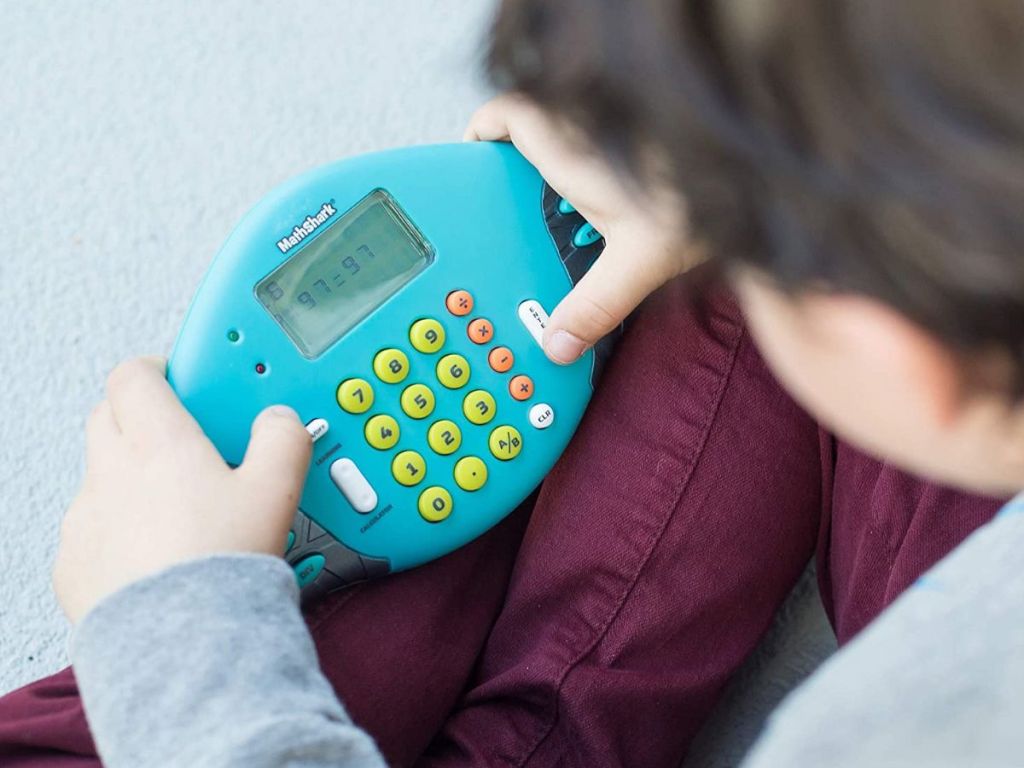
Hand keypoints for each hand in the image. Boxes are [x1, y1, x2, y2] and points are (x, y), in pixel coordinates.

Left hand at [53, 357, 311, 623]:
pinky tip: (157, 552)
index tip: (182, 378)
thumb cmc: (223, 564)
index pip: (135, 377)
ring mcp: (87, 520)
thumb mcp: (276, 492)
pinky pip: (92, 531)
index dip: (158, 369)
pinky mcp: (74, 565)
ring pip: (101, 476)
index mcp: (159, 443)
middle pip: (109, 417)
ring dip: (131, 476)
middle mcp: (112, 473)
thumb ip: (282, 441)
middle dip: (142, 416)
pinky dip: (119, 530)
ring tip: (180, 506)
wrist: (182, 642)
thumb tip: (281, 420)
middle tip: (186, 436)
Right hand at [465, 94, 700, 362]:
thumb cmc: (706, 195)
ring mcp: (614, 129)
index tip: (475, 158)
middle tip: (520, 204)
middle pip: (532, 126)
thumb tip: (559, 344)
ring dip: (559, 167)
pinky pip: (599, 145)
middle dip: (520, 161)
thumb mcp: (638, 262)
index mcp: (568, 145)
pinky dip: (593, 170)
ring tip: (564, 216)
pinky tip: (610, 211)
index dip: (482, 132)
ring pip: (568, 133)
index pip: (504, 113)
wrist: (761, 170)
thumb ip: (595, 307)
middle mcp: (587, 127)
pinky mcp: (644, 138)